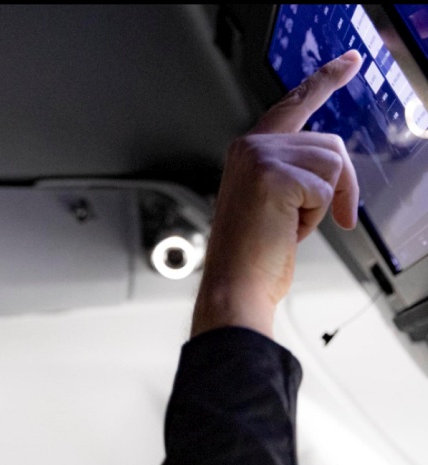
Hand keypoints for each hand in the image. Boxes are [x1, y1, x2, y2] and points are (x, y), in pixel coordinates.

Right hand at [191, 49, 362, 338]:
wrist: (235, 283)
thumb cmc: (253, 252)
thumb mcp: (275, 201)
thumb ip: (294, 170)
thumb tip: (333, 163)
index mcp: (249, 151)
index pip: (294, 106)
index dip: (324, 81)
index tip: (348, 64)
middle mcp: (250, 146)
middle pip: (329, 143)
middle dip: (339, 185)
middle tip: (327, 218)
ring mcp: (259, 158)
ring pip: (332, 163)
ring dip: (323, 202)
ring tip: (290, 224)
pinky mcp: (274, 175)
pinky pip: (325, 187)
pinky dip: (316, 216)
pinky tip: (286, 229)